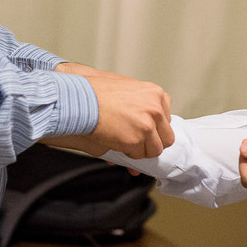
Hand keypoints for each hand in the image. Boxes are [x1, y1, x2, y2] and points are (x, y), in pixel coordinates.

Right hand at [48, 62, 173, 158]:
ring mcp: (147, 126)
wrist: (80, 99)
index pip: (166, 119)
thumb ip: (140, 106)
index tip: (143, 128)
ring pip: (155, 150)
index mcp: (156, 93)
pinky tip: (116, 141)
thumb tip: (143, 128)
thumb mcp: (125, 90)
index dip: (154, 127)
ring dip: (141, 149)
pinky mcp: (135, 141)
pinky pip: (138, 156)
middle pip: (166, 137)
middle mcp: (156, 109)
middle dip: (152, 141)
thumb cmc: (96, 91)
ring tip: (124, 140)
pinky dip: (128, 153)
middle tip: (136, 139)